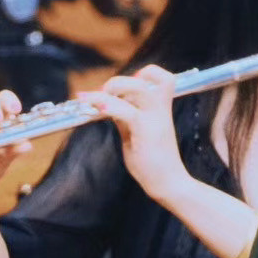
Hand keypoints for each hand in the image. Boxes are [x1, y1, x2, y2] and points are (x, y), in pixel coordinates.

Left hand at [77, 65, 186, 200]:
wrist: (167, 182)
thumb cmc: (151, 160)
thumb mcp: (134, 132)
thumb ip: (125, 116)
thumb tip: (108, 104)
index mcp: (160, 108)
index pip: (161, 77)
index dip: (143, 74)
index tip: (122, 88)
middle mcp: (160, 109)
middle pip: (147, 77)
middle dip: (118, 81)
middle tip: (100, 96)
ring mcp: (155, 119)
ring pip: (138, 89)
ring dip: (111, 89)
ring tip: (90, 99)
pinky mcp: (146, 132)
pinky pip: (128, 112)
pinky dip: (111, 107)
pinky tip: (98, 109)